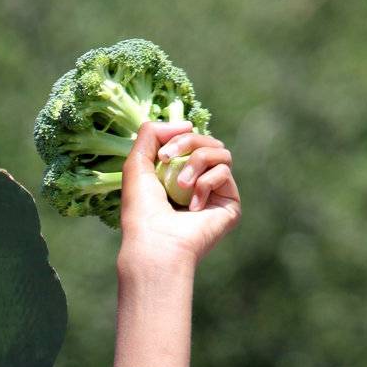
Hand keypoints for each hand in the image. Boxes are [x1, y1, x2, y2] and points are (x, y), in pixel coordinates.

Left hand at [119, 119, 239, 269]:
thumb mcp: (136, 163)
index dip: (180, 138)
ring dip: (197, 161)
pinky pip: (225, 172)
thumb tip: (186, 124)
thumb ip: (151, 133)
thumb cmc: (141, 211)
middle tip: (167, 158)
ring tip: (181, 185)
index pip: (190, 142)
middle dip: (187, 143)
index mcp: (177, 177)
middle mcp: (198, 185)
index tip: (163, 152)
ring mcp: (216, 195)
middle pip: (207, 141)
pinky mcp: (230, 204)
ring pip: (220, 152)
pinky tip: (193, 206)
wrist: (156, 241)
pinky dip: (206, 182)